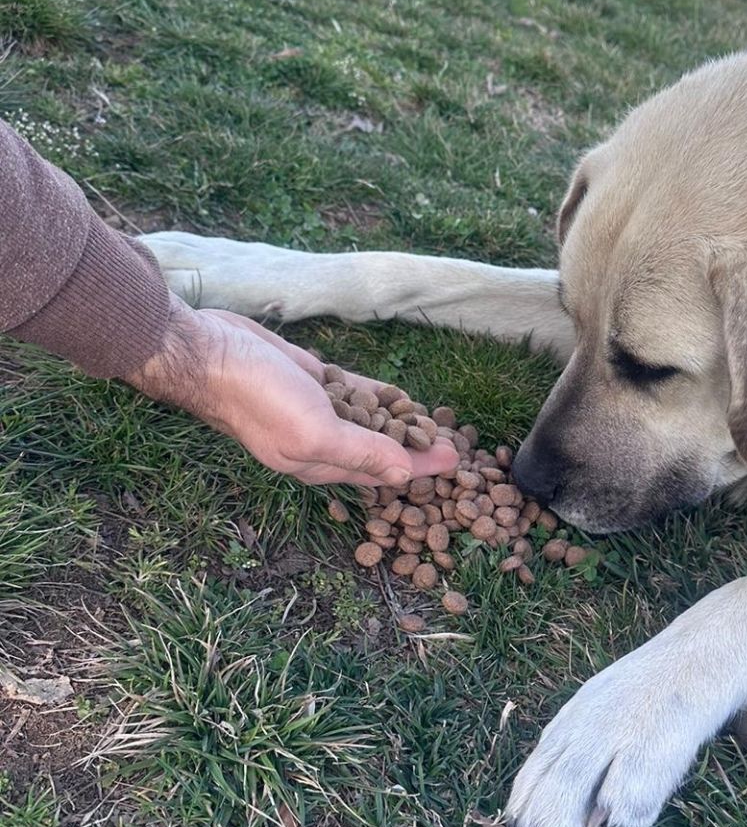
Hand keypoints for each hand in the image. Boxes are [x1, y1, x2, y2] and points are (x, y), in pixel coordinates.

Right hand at [126, 296, 458, 486]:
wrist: (209, 352)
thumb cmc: (257, 398)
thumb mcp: (314, 433)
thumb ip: (361, 453)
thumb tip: (404, 475)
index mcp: (320, 465)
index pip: (383, 472)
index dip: (421, 467)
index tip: (457, 460)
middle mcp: (320, 443)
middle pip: (381, 450)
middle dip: (417, 448)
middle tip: (455, 440)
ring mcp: (316, 410)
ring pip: (370, 420)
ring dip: (402, 422)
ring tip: (436, 422)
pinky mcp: (311, 380)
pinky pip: (354, 392)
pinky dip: (379, 395)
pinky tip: (402, 396)